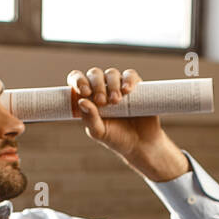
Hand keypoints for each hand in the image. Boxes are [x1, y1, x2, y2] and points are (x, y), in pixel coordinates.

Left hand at [66, 66, 189, 180]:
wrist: (141, 145)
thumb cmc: (116, 138)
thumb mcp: (99, 132)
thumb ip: (89, 119)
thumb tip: (81, 101)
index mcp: (89, 97)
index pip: (77, 79)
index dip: (78, 80)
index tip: (85, 92)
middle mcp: (102, 89)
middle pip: (95, 74)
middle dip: (97, 85)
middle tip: (102, 101)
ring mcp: (119, 86)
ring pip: (111, 73)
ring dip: (111, 84)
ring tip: (116, 101)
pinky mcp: (136, 86)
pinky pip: (130, 75)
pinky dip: (128, 79)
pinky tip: (127, 90)